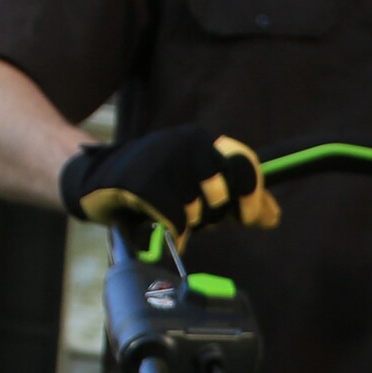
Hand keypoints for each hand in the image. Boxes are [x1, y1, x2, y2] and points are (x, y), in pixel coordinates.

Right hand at [59, 127, 279, 247]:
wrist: (98, 182)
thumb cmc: (156, 187)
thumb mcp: (200, 187)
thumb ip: (236, 198)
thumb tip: (274, 216)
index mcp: (203, 141)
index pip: (245, 164)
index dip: (253, 195)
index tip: (248, 218)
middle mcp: (185, 142)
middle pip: (224, 196)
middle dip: (212, 215)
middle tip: (192, 212)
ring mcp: (163, 159)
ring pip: (199, 212)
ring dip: (186, 221)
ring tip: (166, 209)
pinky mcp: (144, 181)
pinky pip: (176, 222)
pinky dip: (170, 231)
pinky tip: (156, 221)